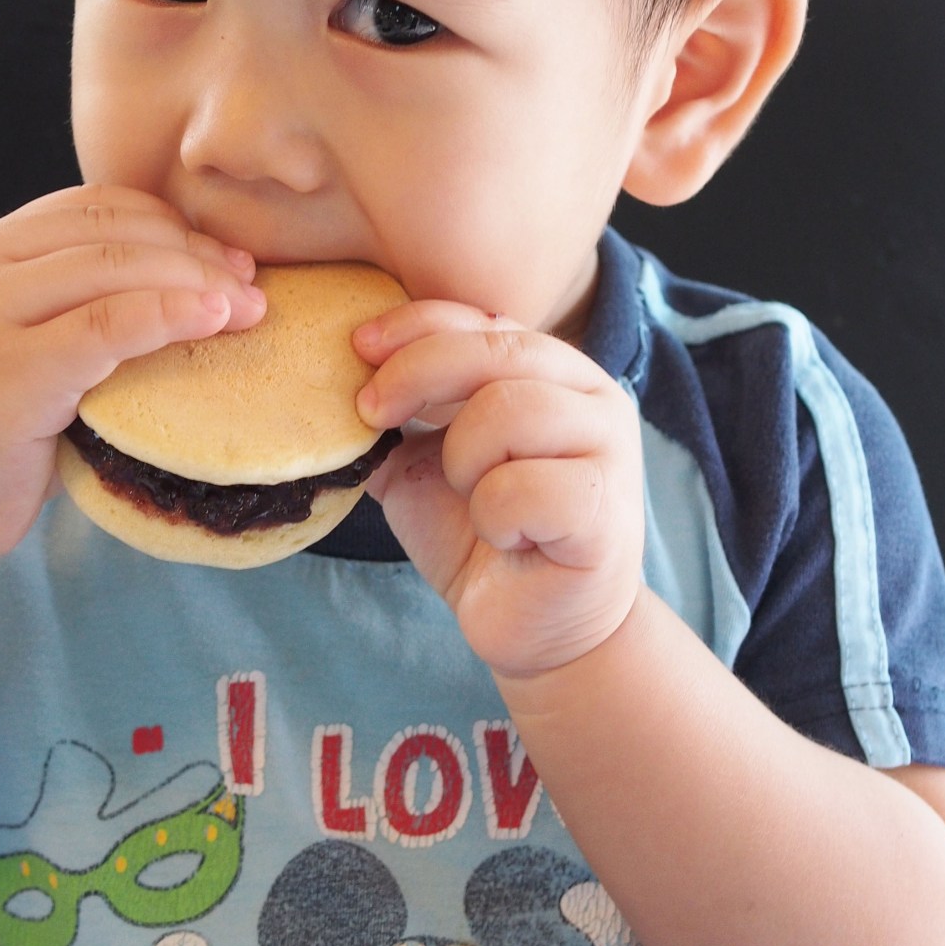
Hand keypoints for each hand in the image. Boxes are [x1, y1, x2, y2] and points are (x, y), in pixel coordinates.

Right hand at [0, 185, 263, 562]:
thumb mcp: (24, 346)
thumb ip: (75, 306)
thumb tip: (191, 284)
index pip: (92, 206)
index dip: (169, 223)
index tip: (224, 256)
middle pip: (110, 231)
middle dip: (194, 250)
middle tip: (250, 282)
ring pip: (114, 267)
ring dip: (197, 280)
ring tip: (248, 307)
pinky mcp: (9, 370)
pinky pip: (107, 325)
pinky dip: (170, 314)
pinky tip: (214, 319)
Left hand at [353, 301, 643, 677]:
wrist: (537, 628)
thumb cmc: (486, 536)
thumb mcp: (425, 462)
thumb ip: (400, 415)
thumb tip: (334, 376)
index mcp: (554, 371)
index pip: (483, 317)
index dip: (415, 325)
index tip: (358, 349)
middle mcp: (593, 396)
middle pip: (495, 349)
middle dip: (417, 375)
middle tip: (372, 414)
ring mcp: (610, 450)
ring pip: (509, 412)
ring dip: (464, 461)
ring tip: (472, 498)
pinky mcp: (606, 511)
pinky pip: (523, 489)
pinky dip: (494, 517)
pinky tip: (509, 540)